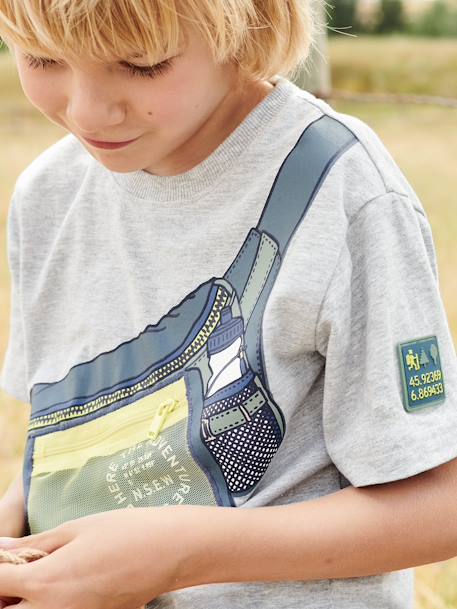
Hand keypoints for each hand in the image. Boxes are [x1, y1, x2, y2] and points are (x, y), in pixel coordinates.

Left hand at [0, 506, 189, 608]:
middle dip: (6, 594)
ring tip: (38, 579)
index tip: (6, 557)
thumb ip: (33, 544)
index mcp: (47, 582)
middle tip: (18, 574)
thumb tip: (1, 547)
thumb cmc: (125, 531)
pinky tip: (65, 585)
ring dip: (26, 603)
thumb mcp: (75, 529)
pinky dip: (51, 605)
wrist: (170, 551)